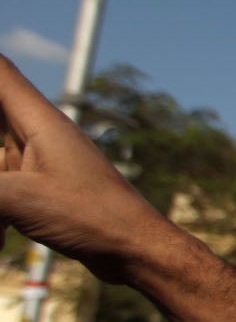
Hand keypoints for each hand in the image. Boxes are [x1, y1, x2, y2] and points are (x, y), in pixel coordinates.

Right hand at [0, 55, 177, 280]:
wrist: (136, 250)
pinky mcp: (42, 185)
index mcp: (41, 121)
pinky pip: (6, 182)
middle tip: (5, 177)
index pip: (1, 71)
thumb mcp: (19, 199)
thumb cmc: (93, 219)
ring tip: (2, 224)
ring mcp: (42, 159)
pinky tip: (0, 238)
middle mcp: (41, 133)